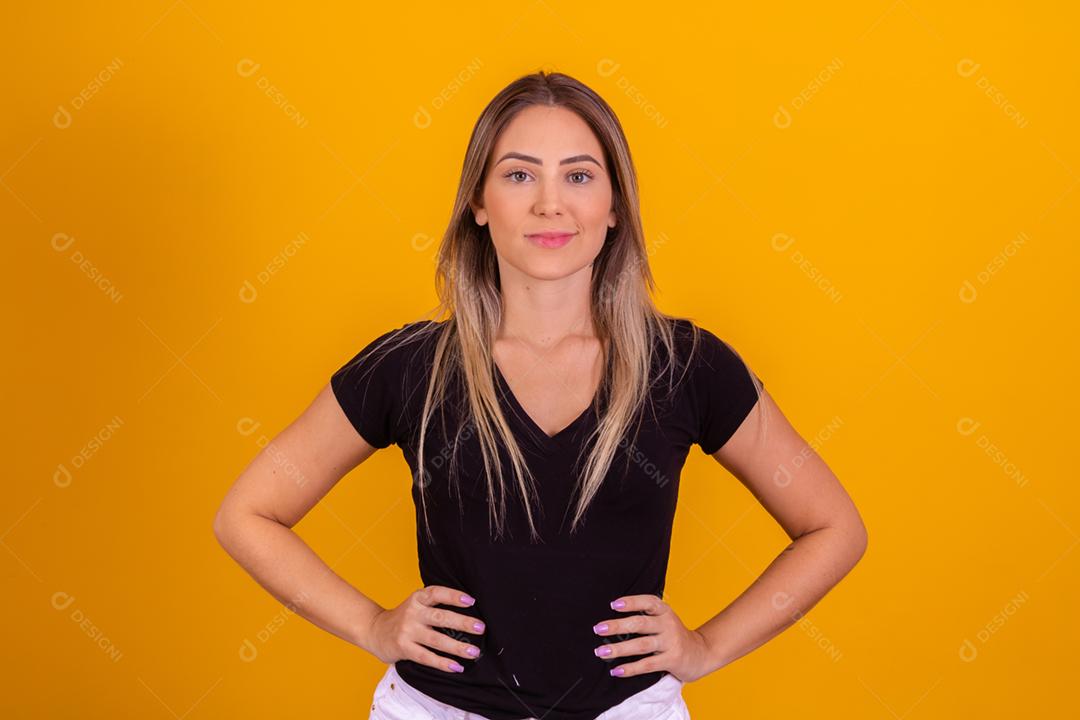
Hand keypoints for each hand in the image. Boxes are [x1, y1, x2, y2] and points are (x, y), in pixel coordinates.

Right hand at [366, 585, 485, 672]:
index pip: (437, 593)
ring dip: (457, 647)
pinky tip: (457, 667)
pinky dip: (442, 663)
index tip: (471, 601)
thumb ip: (435, 605)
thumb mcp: (416, 604)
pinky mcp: (404, 648)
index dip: (453, 596)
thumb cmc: (404, 617)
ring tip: (473, 652)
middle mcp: (413, 613)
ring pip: (436, 640)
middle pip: (440, 617)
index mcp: (418, 598)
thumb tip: (469, 608)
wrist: (374, 630)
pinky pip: (426, 657)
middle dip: (462, 623)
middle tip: (481, 628)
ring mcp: (407, 631)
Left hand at [591, 595, 713, 681]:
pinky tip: (616, 670)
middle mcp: (668, 624)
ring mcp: (671, 642)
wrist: (701, 653)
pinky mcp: (672, 660)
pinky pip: (648, 664)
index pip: (648, 602)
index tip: (613, 604)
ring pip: (641, 645)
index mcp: (664, 611)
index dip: (631, 602)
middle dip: (617, 626)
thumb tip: (612, 623)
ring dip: (619, 649)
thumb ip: (645, 618)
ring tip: (601, 651)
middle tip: (598, 628)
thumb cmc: (674, 636)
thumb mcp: (664, 620)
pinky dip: (630, 668)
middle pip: (640, 623)